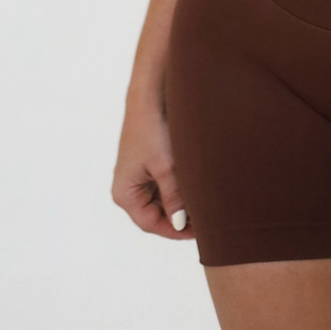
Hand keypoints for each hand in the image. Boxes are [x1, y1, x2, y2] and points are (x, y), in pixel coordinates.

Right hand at [112, 103, 192, 239]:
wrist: (150, 98)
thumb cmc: (152, 131)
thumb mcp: (166, 168)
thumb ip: (174, 197)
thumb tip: (182, 223)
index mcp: (125, 193)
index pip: (150, 224)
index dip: (175, 230)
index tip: (199, 232)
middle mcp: (128, 188)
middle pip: (156, 214)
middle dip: (179, 216)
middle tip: (205, 219)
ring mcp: (138, 176)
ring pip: (162, 200)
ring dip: (180, 202)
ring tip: (203, 203)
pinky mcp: (147, 165)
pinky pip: (163, 185)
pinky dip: (178, 188)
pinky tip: (195, 186)